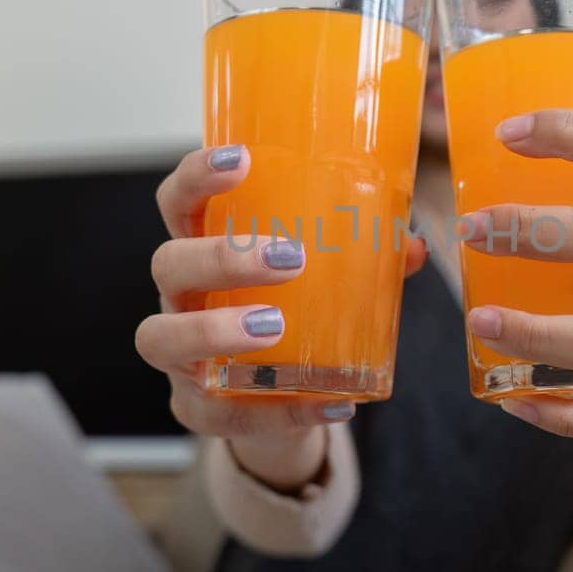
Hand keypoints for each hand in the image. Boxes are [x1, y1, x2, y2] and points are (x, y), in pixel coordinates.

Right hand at [137, 144, 426, 488]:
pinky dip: (277, 411)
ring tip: (274, 326)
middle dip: (223, 256)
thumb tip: (412, 245)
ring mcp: (178, 356)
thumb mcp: (322, 284)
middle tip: (290, 257)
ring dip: (214, 328)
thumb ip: (363, 262)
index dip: (197, 176)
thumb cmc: (291, 318)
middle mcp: (179, 298)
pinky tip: (328, 404)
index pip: (178, 202)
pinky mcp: (195, 409)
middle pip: (168, 263)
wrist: (274, 401)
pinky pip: (217, 413)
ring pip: (160, 336)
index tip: (241, 159)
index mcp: (203, 250)